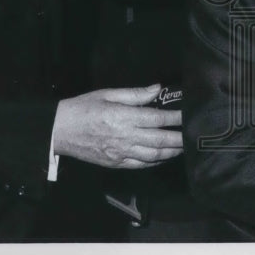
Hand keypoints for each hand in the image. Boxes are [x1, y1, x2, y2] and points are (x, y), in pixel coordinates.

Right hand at [52, 84, 183, 169]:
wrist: (59, 131)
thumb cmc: (83, 108)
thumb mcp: (108, 94)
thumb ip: (135, 94)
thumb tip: (157, 89)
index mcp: (124, 117)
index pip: (158, 119)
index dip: (176, 119)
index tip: (189, 115)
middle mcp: (125, 137)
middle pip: (160, 140)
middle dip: (180, 139)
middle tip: (195, 136)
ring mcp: (121, 153)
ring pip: (153, 156)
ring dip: (171, 152)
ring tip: (184, 147)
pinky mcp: (115, 163)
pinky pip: (141, 165)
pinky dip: (156, 162)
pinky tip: (164, 157)